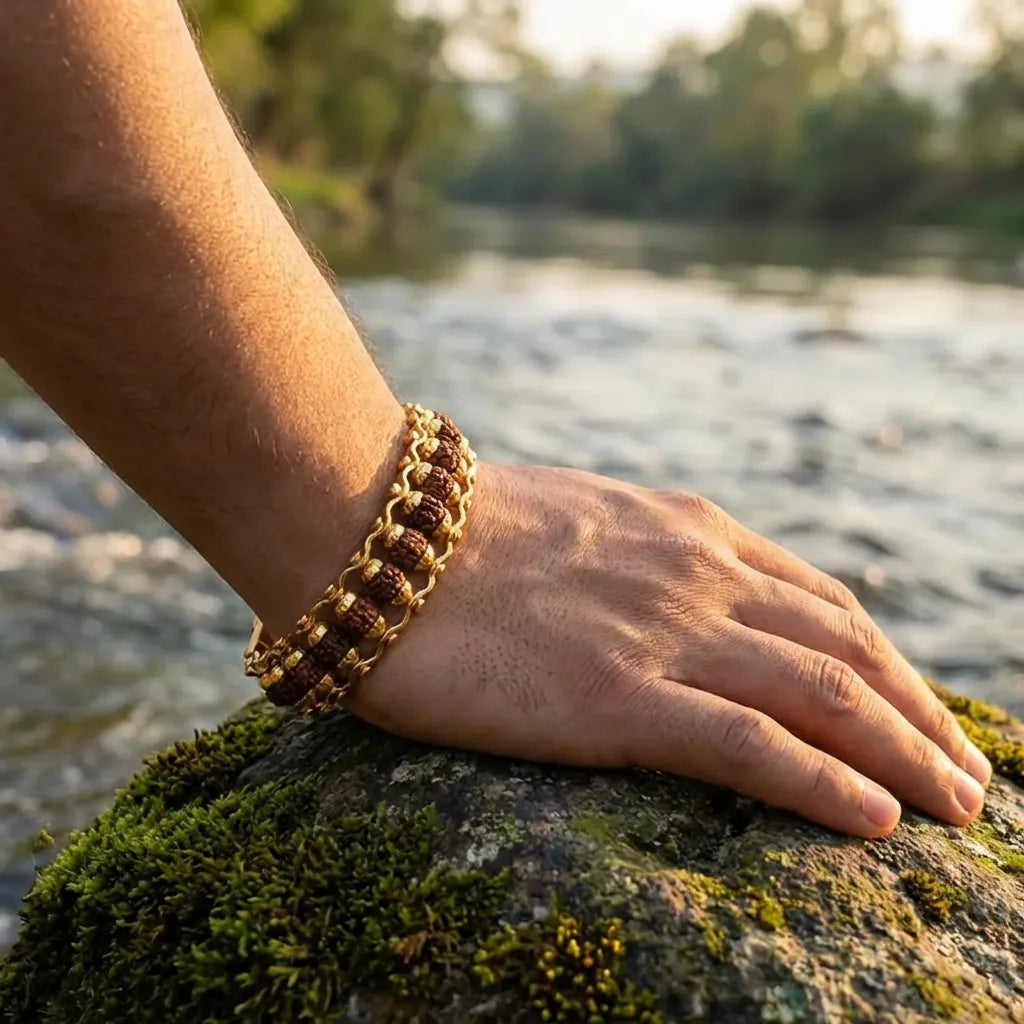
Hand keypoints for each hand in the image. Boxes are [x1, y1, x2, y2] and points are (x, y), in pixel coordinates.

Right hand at [350, 463, 991, 837]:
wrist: (374, 527)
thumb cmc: (455, 529)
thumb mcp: (580, 518)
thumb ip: (640, 551)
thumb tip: (663, 589)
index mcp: (689, 531)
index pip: (823, 601)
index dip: (887, 659)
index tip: (917, 703)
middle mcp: (699, 576)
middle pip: (850, 651)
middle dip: (922, 714)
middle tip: (967, 772)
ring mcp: (664, 635)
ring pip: (827, 698)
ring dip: (906, 756)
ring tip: (957, 806)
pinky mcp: (617, 698)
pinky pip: (753, 747)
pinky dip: (826, 786)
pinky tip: (876, 824)